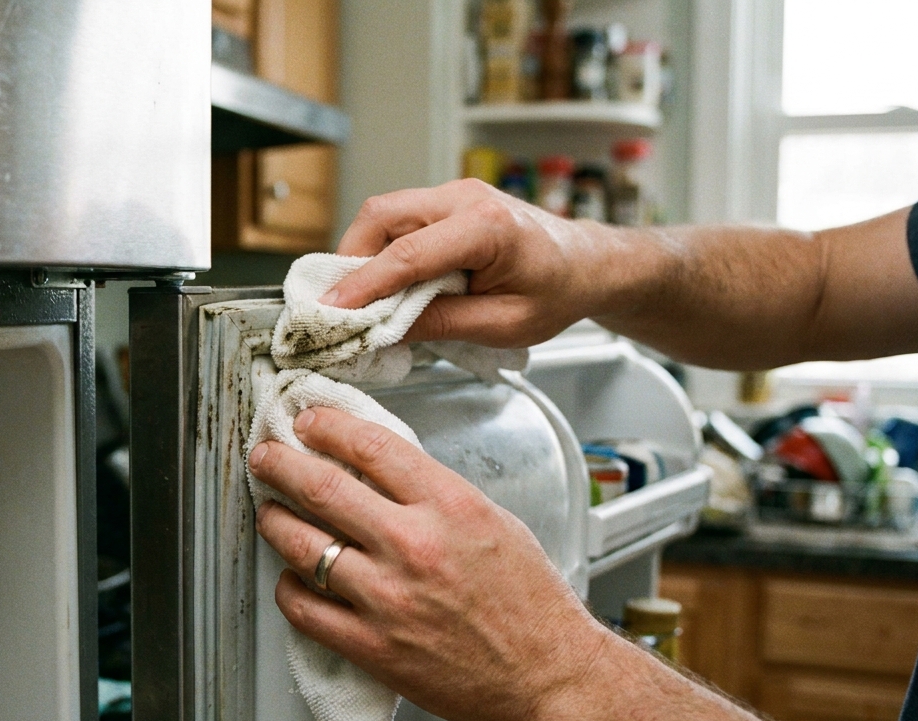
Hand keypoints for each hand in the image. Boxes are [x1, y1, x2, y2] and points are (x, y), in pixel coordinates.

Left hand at [246, 405, 608, 720]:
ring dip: (274, 521)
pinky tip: (291, 577)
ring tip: (269, 512)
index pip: (370, 445)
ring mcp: (388, 598)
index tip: (308, 422)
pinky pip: (304, 608)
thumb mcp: (492, 519)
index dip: (327, 426)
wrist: (547, 673)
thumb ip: (433, 492)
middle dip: (281, 463)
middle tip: (265, 456)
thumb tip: (375, 467)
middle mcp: (414, 546)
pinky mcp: (372, 646)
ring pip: (301, 544)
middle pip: (322, 487)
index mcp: (449, 505)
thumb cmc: (529, 600)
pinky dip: (287, 586)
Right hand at [327, 178, 632, 348]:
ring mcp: (453, 194)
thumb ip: (442, 324)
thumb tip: (383, 329)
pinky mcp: (446, 202)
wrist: (586, 264)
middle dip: (350, 260)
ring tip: (361, 299)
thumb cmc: (557, 292)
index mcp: (488, 227)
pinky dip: (381, 250)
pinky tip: (385, 284)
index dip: (364, 285)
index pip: (408, 255)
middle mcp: (465, 198)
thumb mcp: (504, 325)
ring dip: (362, 254)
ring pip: (384, 214)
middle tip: (338, 305)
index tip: (331, 310)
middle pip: (382, 216)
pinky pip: (399, 219)